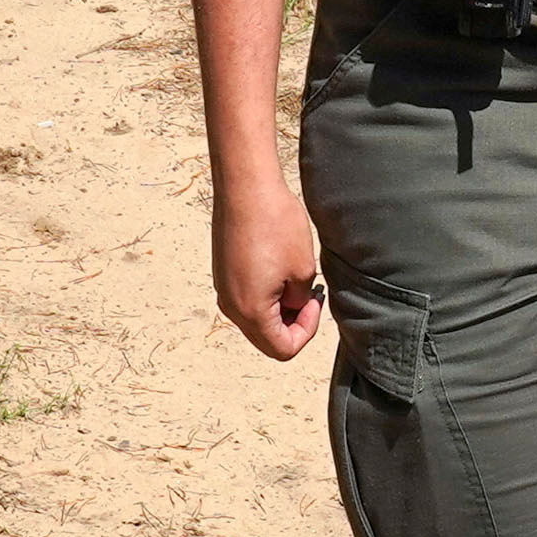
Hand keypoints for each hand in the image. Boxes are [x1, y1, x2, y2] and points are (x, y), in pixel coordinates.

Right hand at [213, 175, 326, 359]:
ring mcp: (223, 289)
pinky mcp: (223, 273)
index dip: (306, 332)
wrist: (245, 188)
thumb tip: (293, 306)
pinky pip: (246, 299)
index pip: (283, 349)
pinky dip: (267, 295)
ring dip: (280, 309)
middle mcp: (231, 305)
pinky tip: (280, 267)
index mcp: (250, 311)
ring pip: (256, 319)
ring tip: (297, 278)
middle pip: (267, 339)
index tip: (314, 302)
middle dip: (293, 324)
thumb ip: (300, 301)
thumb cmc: (276, 224)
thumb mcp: (303, 270)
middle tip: (309, 295)